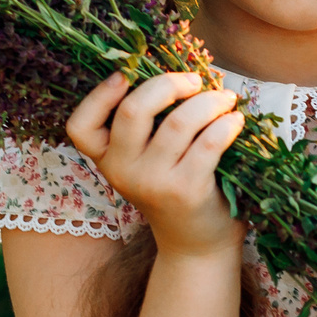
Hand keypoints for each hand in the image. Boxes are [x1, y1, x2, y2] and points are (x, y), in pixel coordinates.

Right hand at [67, 70, 245, 259]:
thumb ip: (148, 125)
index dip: (99, 95)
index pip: (80, 126)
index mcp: (106, 159)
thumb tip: (181, 74)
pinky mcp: (186, 190)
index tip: (124, 75)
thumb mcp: (147, 159)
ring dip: (208, 102)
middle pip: (134, 111)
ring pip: (178, 122)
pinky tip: (236, 121)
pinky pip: (208, 143)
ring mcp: (153, 182)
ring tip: (225, 99)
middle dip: (168, 84)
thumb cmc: (172, 186)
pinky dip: (226, 124)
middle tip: (195, 80)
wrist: (194, 242)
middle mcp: (122, 171)